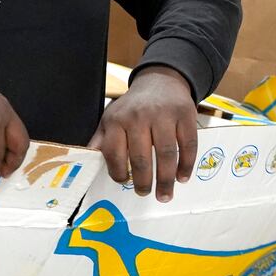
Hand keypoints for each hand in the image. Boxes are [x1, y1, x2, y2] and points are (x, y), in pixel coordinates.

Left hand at [91, 65, 197, 202]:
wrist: (160, 81)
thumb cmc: (133, 106)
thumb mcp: (111, 117)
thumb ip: (101, 140)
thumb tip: (87, 162)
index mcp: (117, 120)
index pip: (114, 153)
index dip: (117, 172)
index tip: (123, 182)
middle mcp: (139, 117)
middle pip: (142, 158)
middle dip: (143, 182)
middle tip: (144, 193)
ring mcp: (164, 115)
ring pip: (166, 155)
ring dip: (166, 180)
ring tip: (164, 194)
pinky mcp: (185, 115)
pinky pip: (188, 145)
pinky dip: (186, 165)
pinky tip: (182, 177)